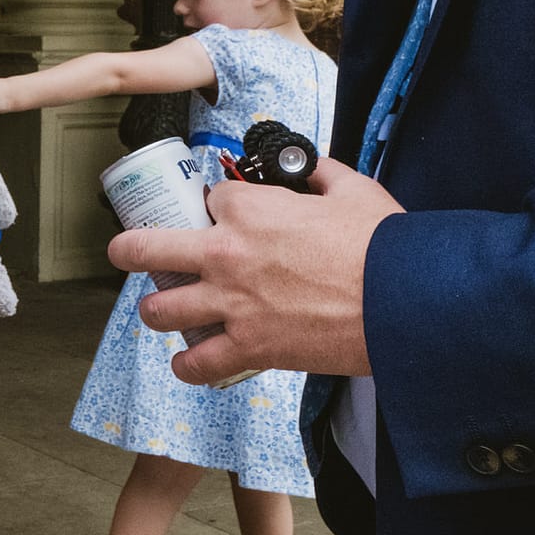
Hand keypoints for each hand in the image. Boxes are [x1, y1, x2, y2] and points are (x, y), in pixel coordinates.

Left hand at [116, 157, 403, 382]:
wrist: (406, 302)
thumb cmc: (384, 245)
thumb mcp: (353, 189)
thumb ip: (320, 174)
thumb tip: (307, 167)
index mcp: (249, 210)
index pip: (206, 199)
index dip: (211, 206)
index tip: (219, 216)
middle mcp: (226, 255)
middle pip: (147, 248)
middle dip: (130, 249)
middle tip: (127, 252)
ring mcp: (232, 305)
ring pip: (160, 310)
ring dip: (157, 309)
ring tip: (164, 311)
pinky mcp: (249, 348)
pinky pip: (197, 364)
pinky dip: (188, 366)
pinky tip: (188, 361)